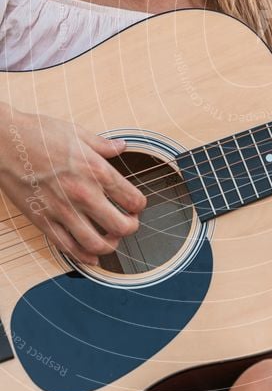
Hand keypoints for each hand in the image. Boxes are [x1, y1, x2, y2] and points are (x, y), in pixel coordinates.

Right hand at [1, 105, 146, 264]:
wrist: (4, 142)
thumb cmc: (38, 134)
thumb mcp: (78, 133)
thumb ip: (103, 145)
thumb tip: (121, 146)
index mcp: (96, 171)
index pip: (132, 199)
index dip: (139, 205)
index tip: (136, 204)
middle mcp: (83, 194)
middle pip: (121, 226)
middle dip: (130, 228)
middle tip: (128, 224)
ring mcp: (63, 210)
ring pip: (96, 244)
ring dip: (110, 246)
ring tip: (111, 239)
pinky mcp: (43, 221)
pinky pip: (67, 248)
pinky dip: (83, 257)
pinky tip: (90, 255)